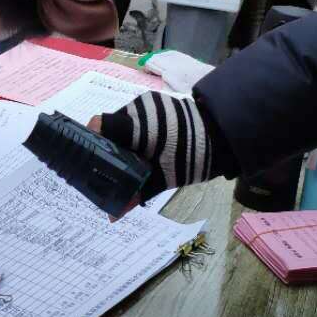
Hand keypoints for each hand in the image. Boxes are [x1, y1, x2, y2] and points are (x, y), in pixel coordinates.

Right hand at [91, 92, 221, 195]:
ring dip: (126, 138)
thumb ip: (137, 193)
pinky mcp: (158, 100)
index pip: (99, 125)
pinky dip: (137, 131)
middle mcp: (139, 108)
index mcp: (137, 126)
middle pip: (111, 126)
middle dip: (110, 146)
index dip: (91, 141)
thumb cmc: (194, 157)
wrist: (226, 134)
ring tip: (135, 158)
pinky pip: (137, 116)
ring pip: (124, 121)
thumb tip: (113, 216)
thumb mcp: (164, 179)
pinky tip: (148, 146)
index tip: (92, 160)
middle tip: (114, 167)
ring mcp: (149, 101)